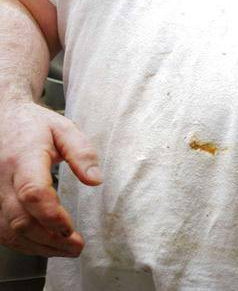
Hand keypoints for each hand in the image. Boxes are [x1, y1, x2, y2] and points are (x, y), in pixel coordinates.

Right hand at [0, 101, 101, 257]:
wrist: (2, 120)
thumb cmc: (35, 126)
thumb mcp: (64, 129)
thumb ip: (82, 153)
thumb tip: (96, 181)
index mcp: (23, 158)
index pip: (33, 192)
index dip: (51, 215)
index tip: (71, 228)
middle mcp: (1, 178)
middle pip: (20, 219)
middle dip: (49, 239)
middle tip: (77, 247)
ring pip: (8, 231)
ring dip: (37, 246)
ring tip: (66, 250)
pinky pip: (1, 231)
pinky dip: (23, 243)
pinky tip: (45, 245)